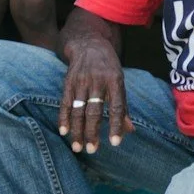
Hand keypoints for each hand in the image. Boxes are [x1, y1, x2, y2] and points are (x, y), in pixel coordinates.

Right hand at [59, 40, 129, 154]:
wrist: (88, 43)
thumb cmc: (108, 67)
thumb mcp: (120, 81)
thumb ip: (123, 107)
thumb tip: (129, 131)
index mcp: (115, 80)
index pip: (117, 107)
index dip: (115, 125)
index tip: (114, 143)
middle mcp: (98, 81)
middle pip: (94, 111)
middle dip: (92, 132)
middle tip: (92, 150)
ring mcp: (81, 81)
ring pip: (78, 110)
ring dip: (77, 130)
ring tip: (77, 147)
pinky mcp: (68, 82)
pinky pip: (65, 102)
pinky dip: (63, 118)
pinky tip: (64, 131)